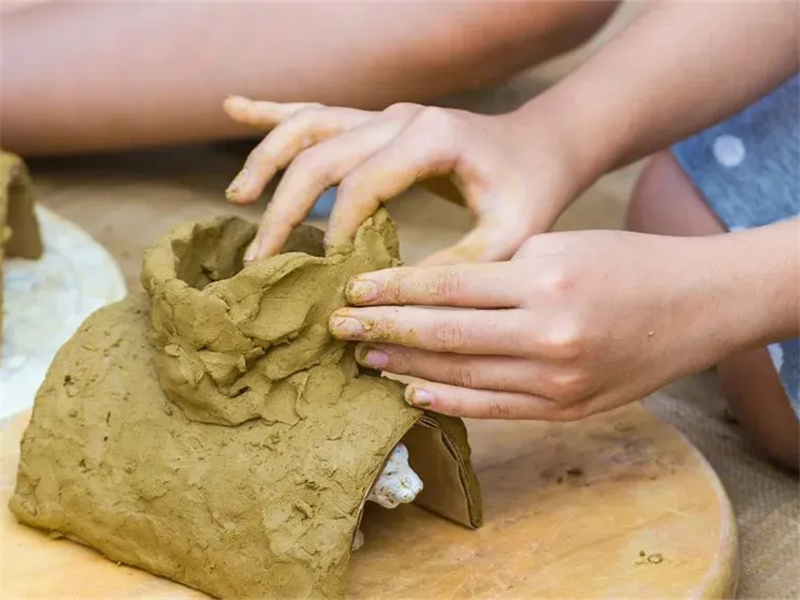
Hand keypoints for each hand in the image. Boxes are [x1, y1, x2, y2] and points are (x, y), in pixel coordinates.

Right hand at [224, 96, 577, 263]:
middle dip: (285, 208)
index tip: (329, 271)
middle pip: (321, 154)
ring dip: (268, 158)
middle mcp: (401, 117)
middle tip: (259, 257)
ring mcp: (385, 114)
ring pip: (309, 126)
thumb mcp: (508, 239)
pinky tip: (235, 108)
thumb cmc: (530, 191)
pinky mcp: (378, 121)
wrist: (544, 147)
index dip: (338, 229)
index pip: (362, 184)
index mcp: (432, 138)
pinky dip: (274, 113)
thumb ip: (452, 268)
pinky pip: (318, 112)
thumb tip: (384, 298)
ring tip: (238, 197)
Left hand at [327, 230, 751, 419]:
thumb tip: (434, 294)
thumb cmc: (628, 264)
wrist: (699, 307)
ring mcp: (558, 379)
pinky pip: (495, 408)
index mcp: (545, 279)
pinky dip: (450, 401)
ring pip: (462, 373)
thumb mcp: (563, 245)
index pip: (448, 285)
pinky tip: (413, 390)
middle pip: (445, 332)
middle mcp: (548, 334)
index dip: (393, 288)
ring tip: (365, 356)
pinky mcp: (567, 408)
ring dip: (406, 364)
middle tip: (337, 325)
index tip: (351, 287)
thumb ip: (500, 272)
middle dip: (384, 327)